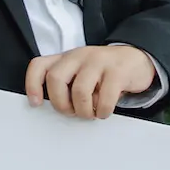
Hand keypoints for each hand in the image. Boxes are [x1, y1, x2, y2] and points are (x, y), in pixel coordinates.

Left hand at [26, 44, 155, 119]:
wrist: (136, 59)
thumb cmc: (103, 72)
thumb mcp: (80, 73)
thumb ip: (66, 84)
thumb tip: (54, 109)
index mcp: (66, 58)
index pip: (39, 65)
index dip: (32, 85)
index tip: (36, 103)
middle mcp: (79, 56)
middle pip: (56, 78)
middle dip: (61, 103)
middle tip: (72, 112)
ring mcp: (98, 61)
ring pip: (79, 90)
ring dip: (83, 110)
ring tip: (91, 112)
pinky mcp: (118, 71)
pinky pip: (105, 97)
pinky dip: (103, 111)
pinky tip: (104, 111)